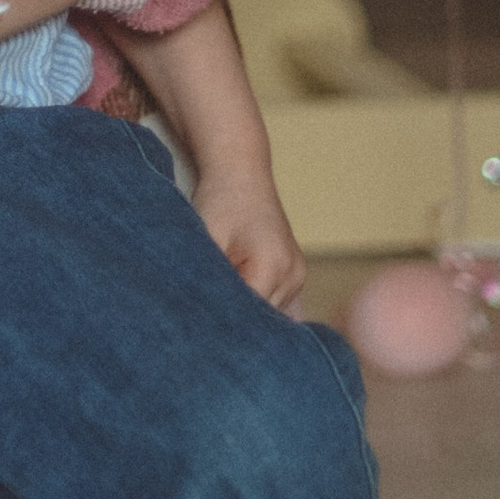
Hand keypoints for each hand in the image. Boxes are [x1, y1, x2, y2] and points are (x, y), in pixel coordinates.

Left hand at [192, 166, 305, 310]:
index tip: (202, 325)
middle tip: (206, 318)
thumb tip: (202, 316)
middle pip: (263, 321)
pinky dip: (255, 300)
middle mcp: (293, 274)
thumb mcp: (208, 243)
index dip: (224, 323)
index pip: (249, 317)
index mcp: (272, 266)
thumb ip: (210, 282)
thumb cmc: (220, 203)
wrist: (240, 173)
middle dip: (236, 321)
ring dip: (247, 311)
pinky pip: (274, 300)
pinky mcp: (294, 273)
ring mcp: (298, 274)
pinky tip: (235, 289)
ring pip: (270, 314)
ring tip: (220, 298)